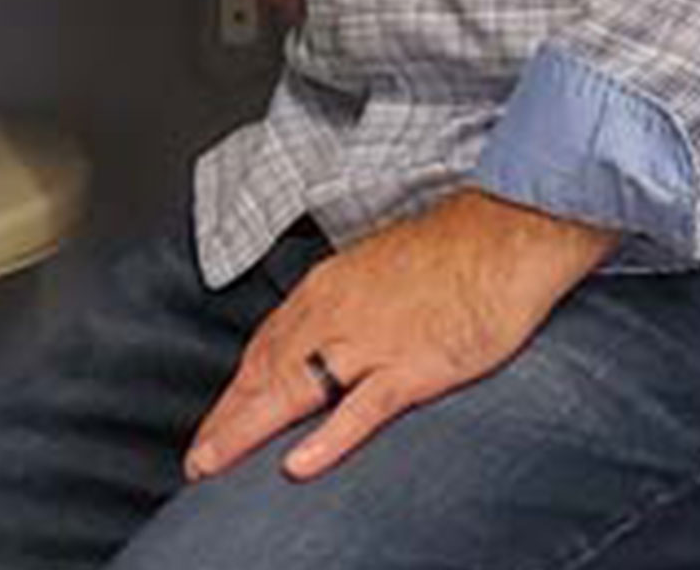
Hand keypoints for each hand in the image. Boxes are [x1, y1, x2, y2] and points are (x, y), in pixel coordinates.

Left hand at [186, 190, 617, 482]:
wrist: (501, 234)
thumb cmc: (447, 251)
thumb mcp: (375, 269)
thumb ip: (343, 305)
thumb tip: (322, 338)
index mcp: (326, 288)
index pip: (265, 345)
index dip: (236, 387)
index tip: (215, 420)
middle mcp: (336, 313)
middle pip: (266, 372)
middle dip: (227, 418)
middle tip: (198, 459)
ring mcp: (371, 341)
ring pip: (294, 391)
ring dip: (249, 431)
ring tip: (217, 465)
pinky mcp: (412, 366)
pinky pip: (361, 409)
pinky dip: (327, 438)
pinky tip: (299, 464)